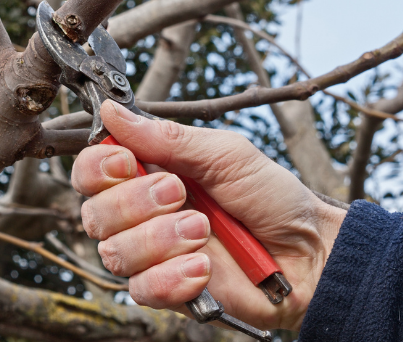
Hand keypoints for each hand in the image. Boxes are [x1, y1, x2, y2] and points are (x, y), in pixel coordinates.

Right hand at [71, 100, 346, 330]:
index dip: (98, 166)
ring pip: (115, 252)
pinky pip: (142, 289)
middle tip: (179, 194)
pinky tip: (203, 268)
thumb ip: (168, 138)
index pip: (92, 170)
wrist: (309, 251)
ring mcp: (152, 255)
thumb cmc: (271, 197)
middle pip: (95, 212)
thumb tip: (113, 112)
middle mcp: (142, 215)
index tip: (127, 161)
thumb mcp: (225, 154)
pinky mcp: (167, 291)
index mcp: (150, 173)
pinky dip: (172, 277)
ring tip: (202, 231)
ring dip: (159, 239)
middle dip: (135, 202)